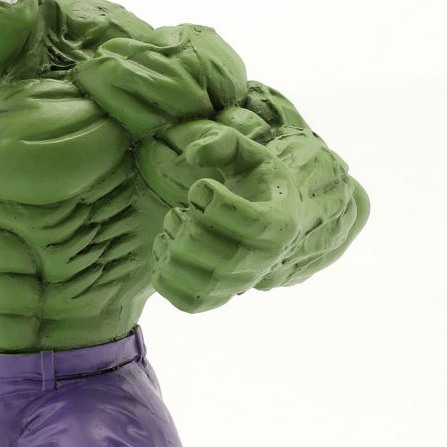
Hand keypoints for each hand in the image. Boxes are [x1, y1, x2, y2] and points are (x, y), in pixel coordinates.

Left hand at [151, 119, 301, 311]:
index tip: (200, 189)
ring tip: (173, 227)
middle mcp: (266, 260)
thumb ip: (222, 143)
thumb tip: (192, 155)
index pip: (252, 223)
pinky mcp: (216, 298)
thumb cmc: (253, 183)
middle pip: (220, 256)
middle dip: (187, 227)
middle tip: (180, 210)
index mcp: (281, 222)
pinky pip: (187, 303)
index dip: (217, 203)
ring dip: (172, 250)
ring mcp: (241, 284)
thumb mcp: (247, 154)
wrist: (263, 221)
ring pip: (200, 283)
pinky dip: (165, 277)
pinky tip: (165, 249)